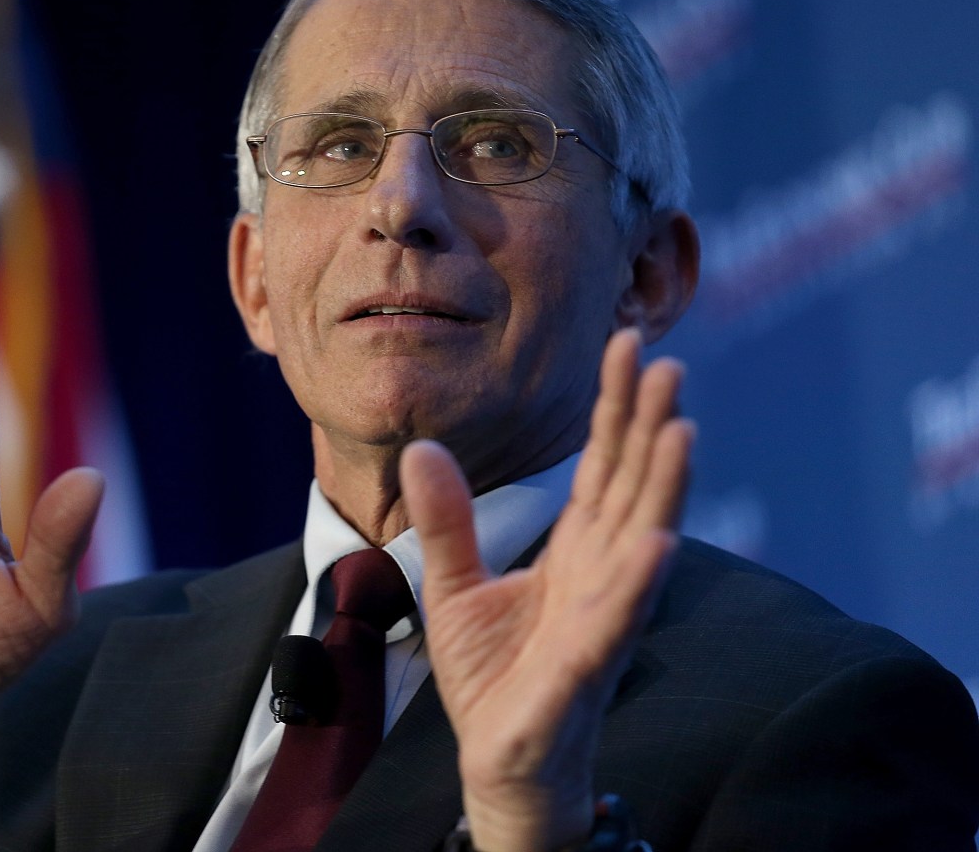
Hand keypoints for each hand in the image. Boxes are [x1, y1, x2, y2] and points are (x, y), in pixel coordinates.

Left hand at [401, 328, 692, 851]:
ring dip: (664, 486)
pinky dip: (638, 581)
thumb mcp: (453, 585)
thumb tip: (423, 446)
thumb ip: (447, 519)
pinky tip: (657, 539)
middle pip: (631, 486)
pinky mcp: (584, 665)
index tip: (625, 343)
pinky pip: (615, 618)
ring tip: (682, 428)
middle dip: (649, 426)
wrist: (499, 762)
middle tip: (667, 361)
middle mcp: (602, 573)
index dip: (615, 406)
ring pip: (639, 539)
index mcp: (575, 550)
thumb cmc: (493, 678)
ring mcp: (601, 617)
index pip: (602, 464)